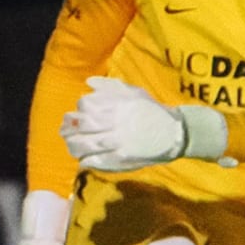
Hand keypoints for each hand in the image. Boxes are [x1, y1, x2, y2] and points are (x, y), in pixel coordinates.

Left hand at [61, 77, 185, 171]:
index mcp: (117, 104)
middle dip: (69, 130)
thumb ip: (111, 87)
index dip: (78, 111)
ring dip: (73, 147)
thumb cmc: (154, 111)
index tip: (78, 116)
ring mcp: (118, 141)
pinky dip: (86, 160)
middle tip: (68, 133)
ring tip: (74, 148)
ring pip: (83, 145)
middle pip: (80, 125)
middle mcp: (116, 122)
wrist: (176, 133)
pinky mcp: (122, 158)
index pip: (85, 105)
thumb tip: (89, 83)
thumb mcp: (135, 93)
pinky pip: (95, 160)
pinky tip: (86, 159)